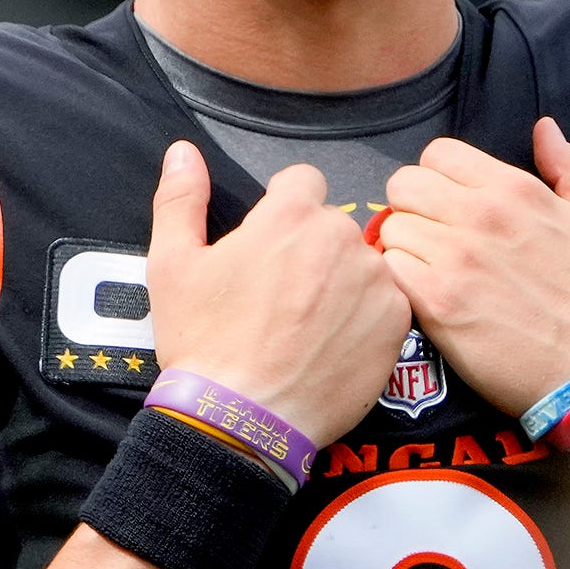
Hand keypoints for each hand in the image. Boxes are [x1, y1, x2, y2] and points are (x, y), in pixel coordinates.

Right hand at [145, 144, 413, 443]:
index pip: (303, 181)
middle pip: (332, 225)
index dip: (283, 208)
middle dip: (311, 249)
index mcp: (291, 215)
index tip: (269, 245)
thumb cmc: (203, 340)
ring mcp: (376, 281)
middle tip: (282, 297)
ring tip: (307, 326)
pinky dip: (365, 318)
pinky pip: (386, 303)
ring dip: (342, 282)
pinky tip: (332, 345)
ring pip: (362, 263)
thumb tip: (182, 150)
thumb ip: (180, 199)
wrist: (243, 418)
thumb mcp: (172, 265)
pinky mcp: (397, 323)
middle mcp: (342, 238)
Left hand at [375, 118, 569, 416]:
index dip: (439, 177)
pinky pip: (389, 271)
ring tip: (430, 273)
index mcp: (516, 190)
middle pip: (403, 185)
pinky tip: (424, 298)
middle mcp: (479, 217)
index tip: (450, 204)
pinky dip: (398, 283)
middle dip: (412, 207)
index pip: (438, 154)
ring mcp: (454, 261)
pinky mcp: (437, 306)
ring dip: (404, 249)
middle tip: (431, 237)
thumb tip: (545, 129)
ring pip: (391, 229)